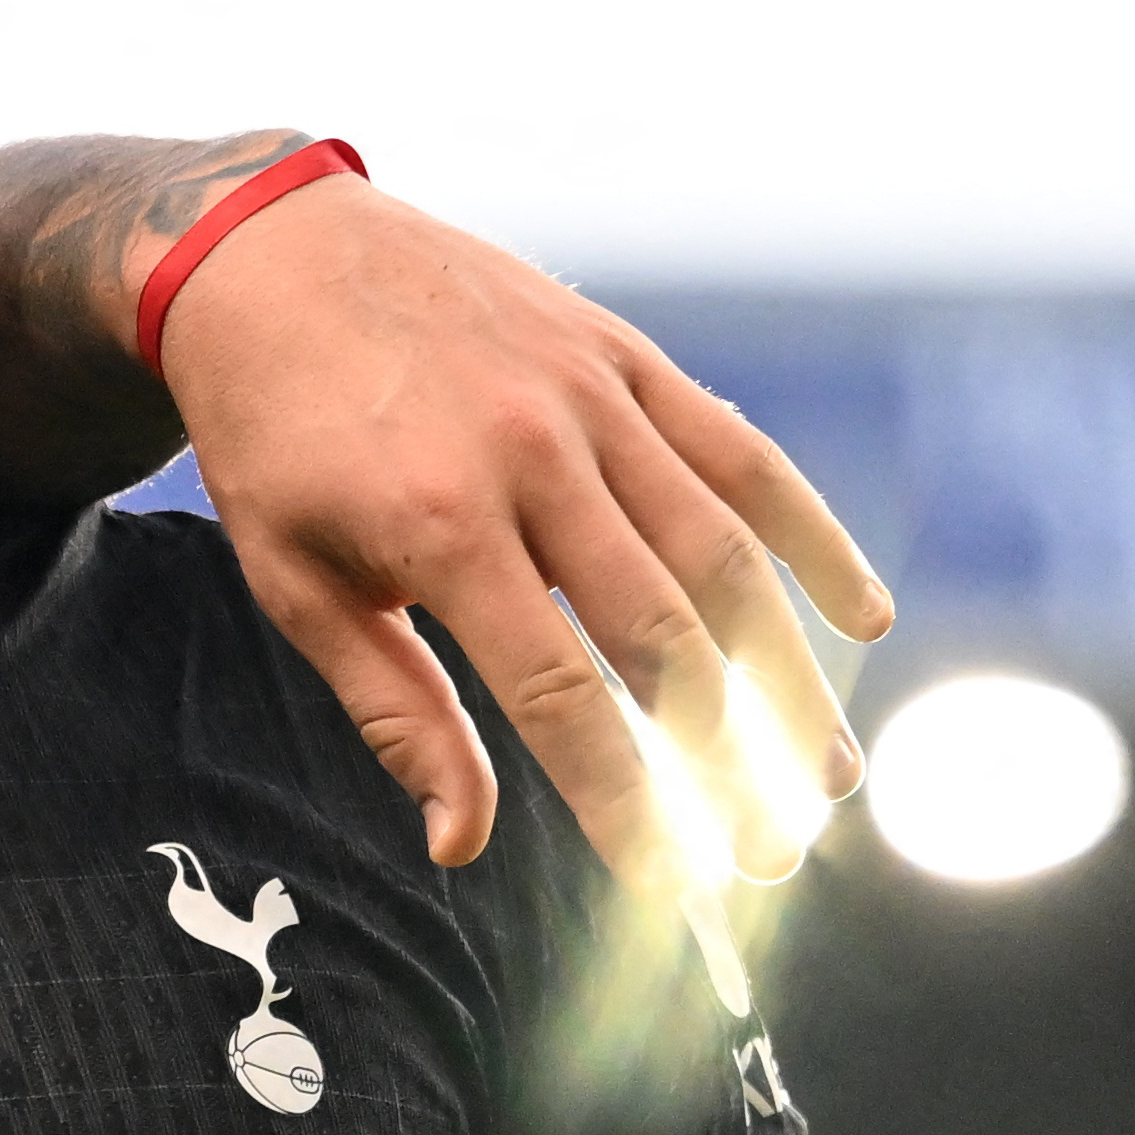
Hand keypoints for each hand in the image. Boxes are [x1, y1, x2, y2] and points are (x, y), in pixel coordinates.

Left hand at [148, 177, 891, 892]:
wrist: (271, 253)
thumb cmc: (275, 436)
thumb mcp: (295, 581)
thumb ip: (393, 711)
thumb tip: (461, 844)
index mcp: (440, 526)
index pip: (558, 695)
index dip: (622, 798)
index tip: (672, 882)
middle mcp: (534, 457)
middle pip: (665, 633)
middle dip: (729, 761)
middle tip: (773, 853)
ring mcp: (594, 398)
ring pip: (725, 552)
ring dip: (790, 674)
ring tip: (828, 771)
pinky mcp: (628, 357)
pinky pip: (744, 455)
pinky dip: (813, 537)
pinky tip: (863, 617)